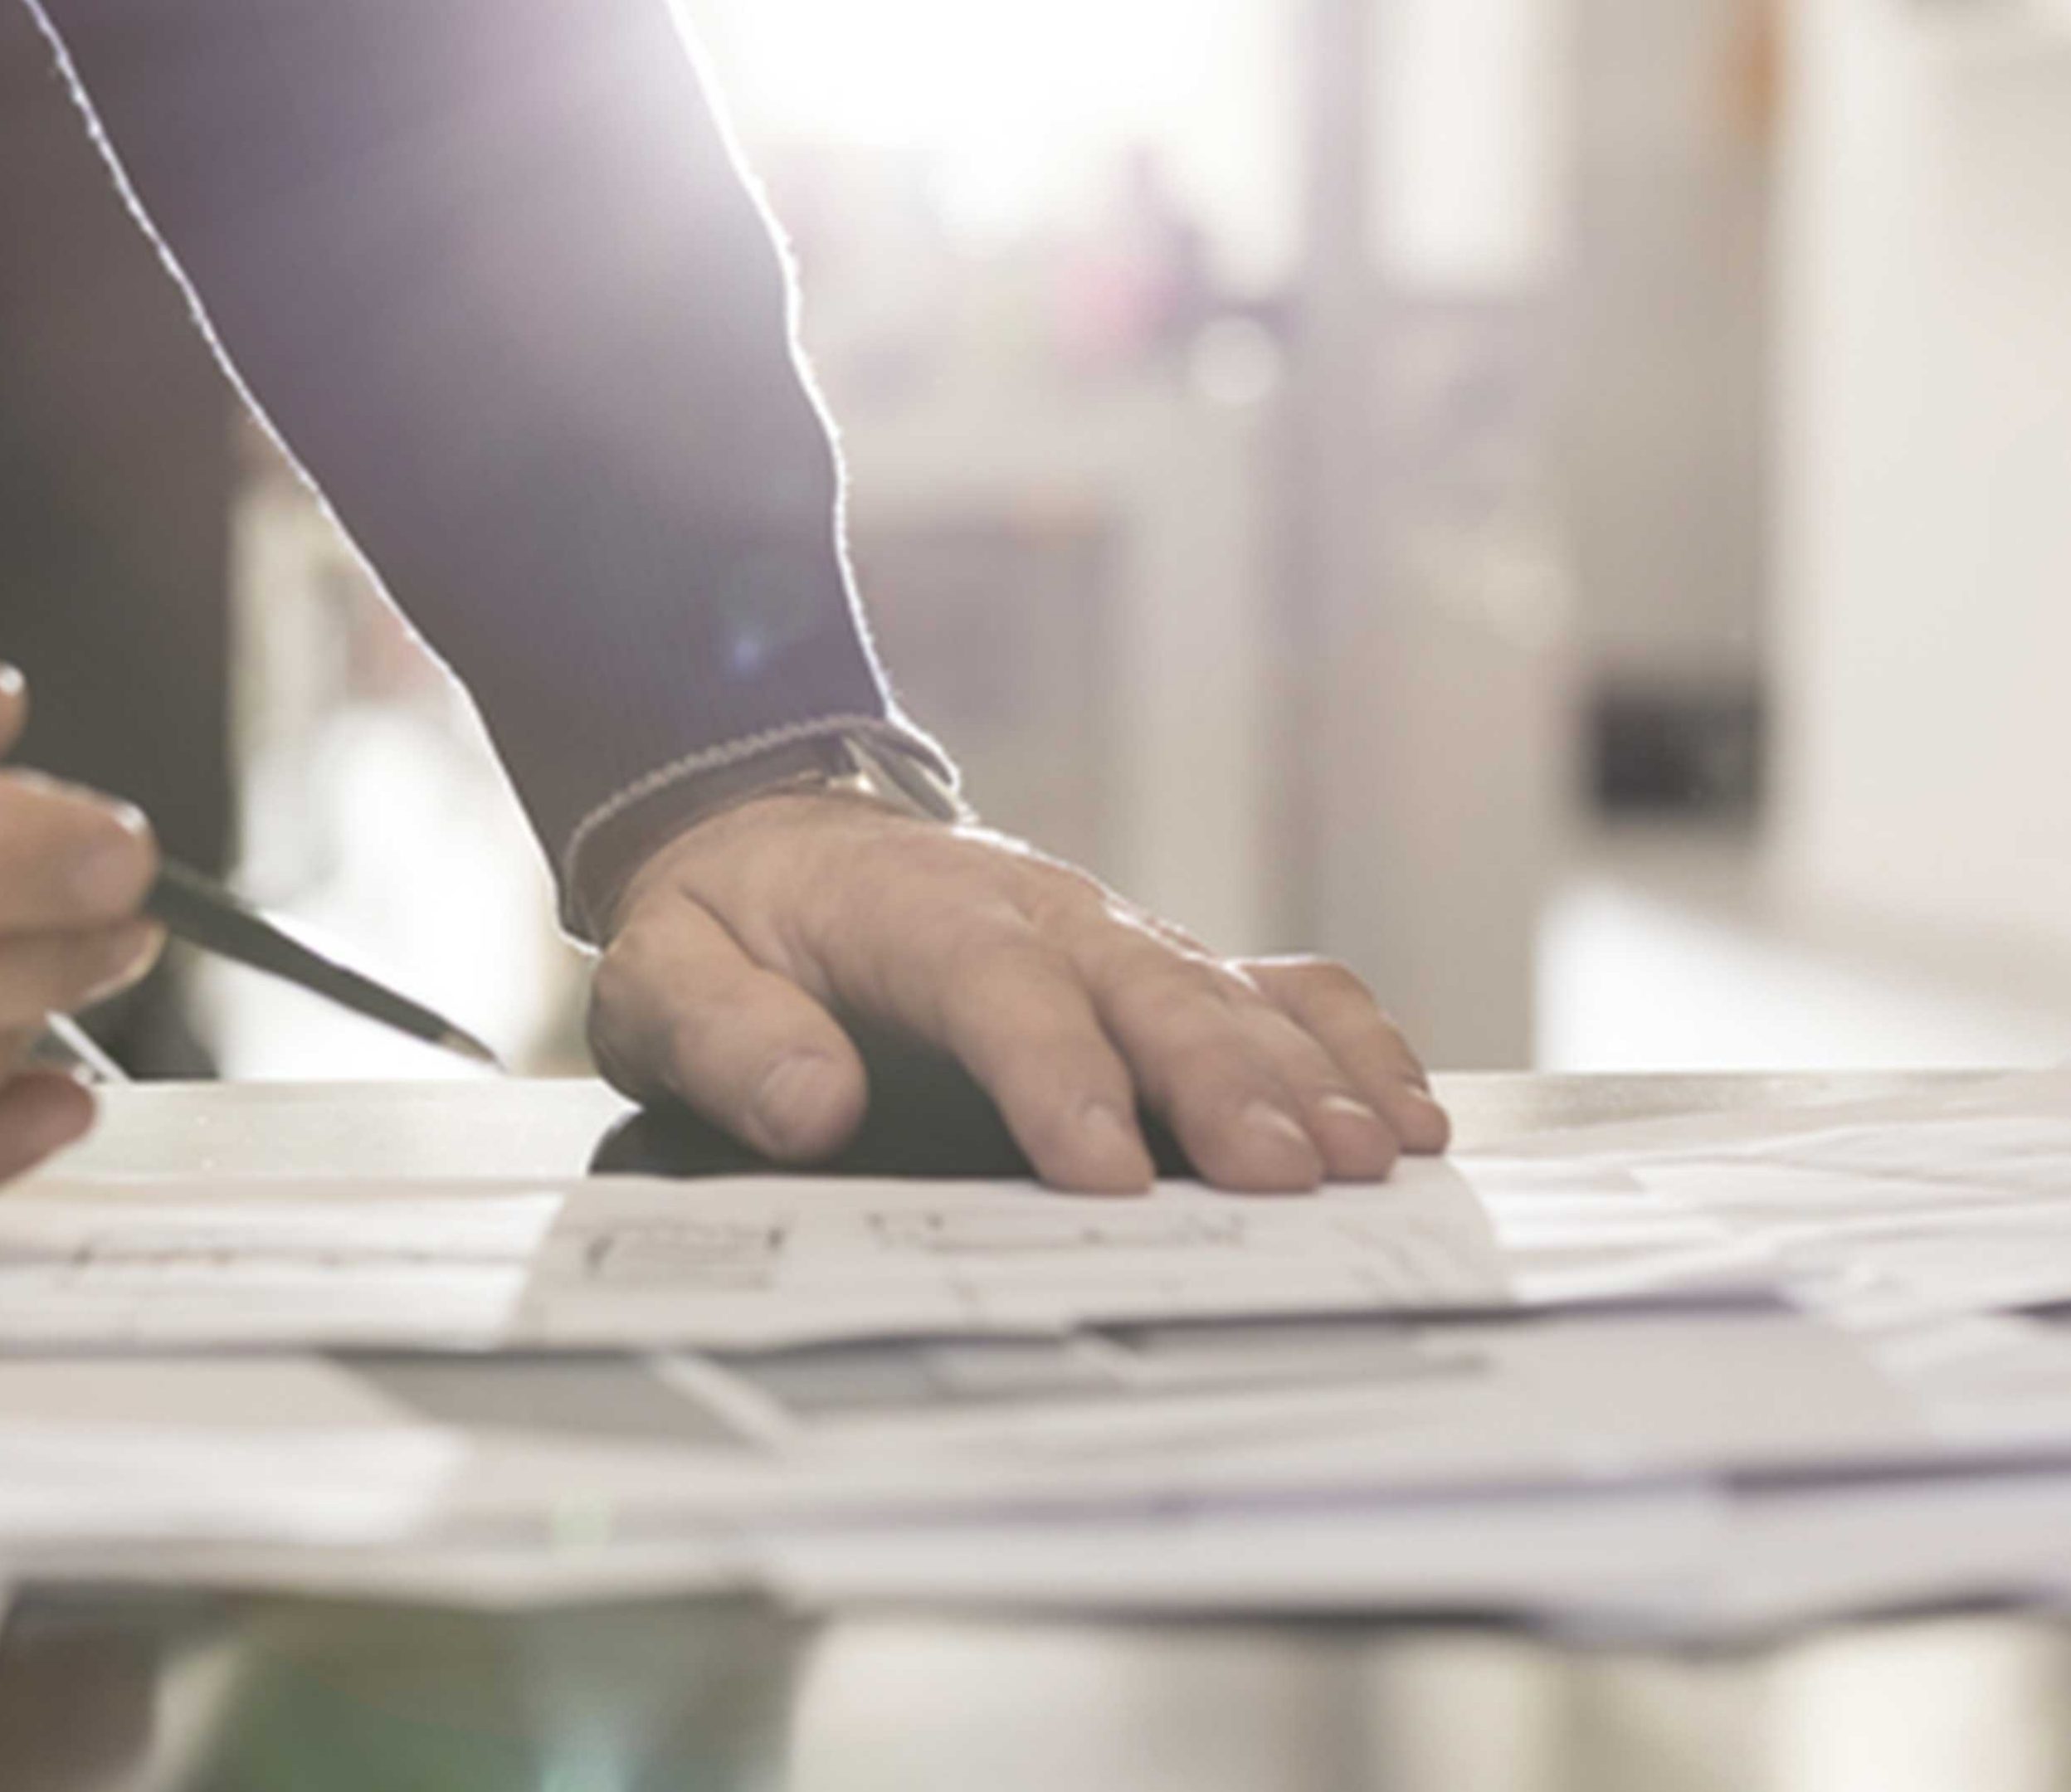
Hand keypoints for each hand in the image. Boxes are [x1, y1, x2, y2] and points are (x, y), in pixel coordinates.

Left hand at [588, 793, 1449, 1191]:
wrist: (772, 837)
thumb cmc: (729, 926)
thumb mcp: (664, 974)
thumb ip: (725, 1037)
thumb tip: (810, 1105)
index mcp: (919, 917)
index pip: (1001, 993)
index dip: (1061, 1079)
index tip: (1107, 1174)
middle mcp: (1043, 917)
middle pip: (1150, 993)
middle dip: (1225, 1085)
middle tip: (1290, 1178)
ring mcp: (1113, 937)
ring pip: (1230, 994)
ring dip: (1308, 1075)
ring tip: (1375, 1157)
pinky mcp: (1155, 962)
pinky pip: (1273, 985)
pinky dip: (1346, 1039)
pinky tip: (1406, 1108)